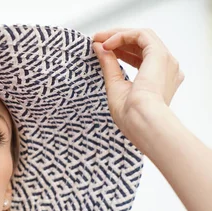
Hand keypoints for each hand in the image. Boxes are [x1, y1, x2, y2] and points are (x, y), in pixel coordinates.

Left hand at [92, 28, 184, 151]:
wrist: (141, 121)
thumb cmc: (130, 115)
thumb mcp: (115, 85)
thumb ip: (109, 65)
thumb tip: (99, 47)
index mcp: (160, 80)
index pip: (140, 57)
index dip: (120, 51)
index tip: (101, 50)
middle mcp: (167, 68)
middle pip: (142, 44)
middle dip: (118, 40)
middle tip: (97, 40)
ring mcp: (166, 60)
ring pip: (142, 36)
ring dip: (118, 35)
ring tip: (98, 39)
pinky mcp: (159, 55)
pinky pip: (141, 35)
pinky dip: (123, 36)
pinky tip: (107, 43)